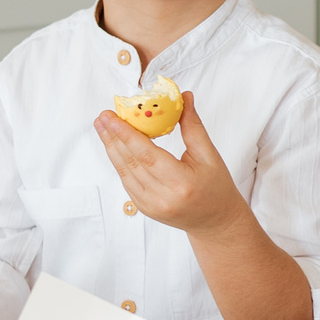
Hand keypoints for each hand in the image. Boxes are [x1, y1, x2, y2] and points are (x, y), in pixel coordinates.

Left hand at [94, 91, 247, 236]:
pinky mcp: (144, 209)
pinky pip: (127, 182)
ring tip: (103, 127)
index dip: (127, 134)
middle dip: (113, 137)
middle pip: (131, 163)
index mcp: (182, 183)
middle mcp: (163, 198)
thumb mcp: (210, 155)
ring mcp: (151, 206)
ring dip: (112, 148)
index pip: (147, 155)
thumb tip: (184, 97)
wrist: (215, 221)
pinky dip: (119, 162)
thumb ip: (193, 126)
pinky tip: (114, 146)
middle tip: (103, 116)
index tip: (113, 117)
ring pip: (124, 172)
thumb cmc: (216, 187)